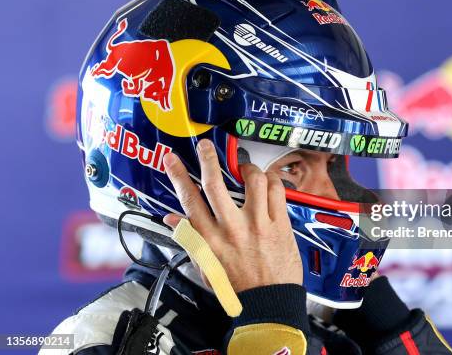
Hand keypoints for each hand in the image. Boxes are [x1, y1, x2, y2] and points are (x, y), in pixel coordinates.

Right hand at [162, 139, 302, 292]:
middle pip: (216, 184)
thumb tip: (173, 219)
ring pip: (252, 181)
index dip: (177, 176)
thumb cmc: (238, 288)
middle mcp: (232, 229)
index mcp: (210, 240)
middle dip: (207, 159)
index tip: (170, 159)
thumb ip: (190, 240)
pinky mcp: (280, 225)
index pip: (189, 201)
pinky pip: (277, 191)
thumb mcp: (206, 267)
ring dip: (247, 168)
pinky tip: (267, 182)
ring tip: (245, 168)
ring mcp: (258, 225)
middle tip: (205, 146)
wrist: (269, 304)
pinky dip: (271, 180)